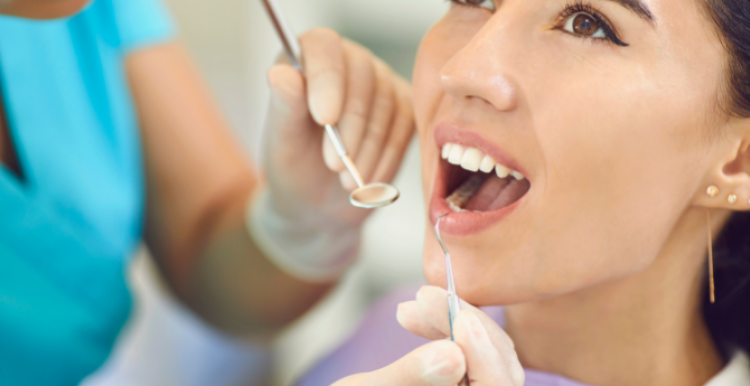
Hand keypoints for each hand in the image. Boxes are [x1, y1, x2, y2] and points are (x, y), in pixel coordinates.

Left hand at [263, 28, 413, 226]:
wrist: (318, 202)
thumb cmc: (294, 166)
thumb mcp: (283, 141)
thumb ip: (283, 105)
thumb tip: (281, 73)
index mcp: (307, 60)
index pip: (323, 45)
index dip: (327, 78)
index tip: (325, 118)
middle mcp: (347, 63)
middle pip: (363, 73)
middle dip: (351, 124)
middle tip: (333, 165)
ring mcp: (379, 83)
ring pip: (387, 102)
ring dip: (368, 146)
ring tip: (347, 181)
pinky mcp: (402, 109)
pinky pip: (406, 125)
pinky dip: (387, 156)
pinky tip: (368, 178)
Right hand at [333, 286, 524, 384]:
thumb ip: (412, 376)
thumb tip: (455, 354)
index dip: (484, 354)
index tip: (460, 318)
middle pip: (501, 368)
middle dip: (465, 325)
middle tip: (426, 297)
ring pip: (486, 356)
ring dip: (452, 322)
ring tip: (409, 307)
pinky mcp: (460, 380)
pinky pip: (469, 354)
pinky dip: (447, 330)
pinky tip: (416, 315)